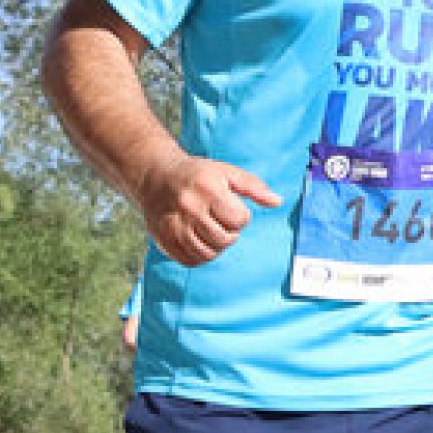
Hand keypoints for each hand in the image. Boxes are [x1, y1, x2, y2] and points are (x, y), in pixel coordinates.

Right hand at [141, 152, 281, 265]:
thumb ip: (254, 187)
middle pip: (224, 240)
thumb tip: (278, 202)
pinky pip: (190, 260)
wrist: (155, 176)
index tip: (231, 208)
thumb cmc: (198, 175)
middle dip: (230, 234)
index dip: (241, 217)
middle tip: (221, 221)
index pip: (239, 220)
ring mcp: (174, 225)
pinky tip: (199, 240)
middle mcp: (189, 207)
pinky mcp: (163, 239)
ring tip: (212, 231)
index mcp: (208, 189)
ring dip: (216, 247)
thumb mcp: (227, 172)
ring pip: (207, 254)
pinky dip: (200, 256)